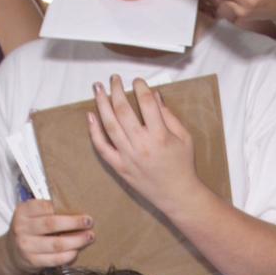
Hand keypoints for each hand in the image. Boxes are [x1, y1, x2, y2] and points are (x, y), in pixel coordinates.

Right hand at [4, 198, 93, 274]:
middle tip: (89, 223)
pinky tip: (76, 251)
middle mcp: (22, 227)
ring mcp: (26, 245)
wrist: (12, 253)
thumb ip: (47, 212)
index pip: (45, 207)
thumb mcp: (31, 216)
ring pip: (56, 243)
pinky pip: (55, 259)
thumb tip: (76, 211)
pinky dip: (68, 256)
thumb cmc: (29, 231)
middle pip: (52, 224)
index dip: (65, 209)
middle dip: (74, 223)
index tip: (82, 213)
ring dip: (76, 241)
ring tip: (88, 237)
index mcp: (23, 211)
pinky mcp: (32, 261)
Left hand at [89, 77, 198, 216]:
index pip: (146, 103)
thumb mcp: (184, 137)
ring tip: (98, 89)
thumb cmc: (182, 165)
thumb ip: (169, 115)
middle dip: (117, 90)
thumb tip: (154, 95)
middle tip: (114, 79)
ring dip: (102, 103)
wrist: (177, 195)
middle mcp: (142, 145)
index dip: (140, 87)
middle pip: (124, 110)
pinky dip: (94, 131)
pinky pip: (102, 148)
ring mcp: (128, 157)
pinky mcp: (120, 167)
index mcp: (160, 136)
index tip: (138, 81)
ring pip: (110, 125)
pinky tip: (91, 116)